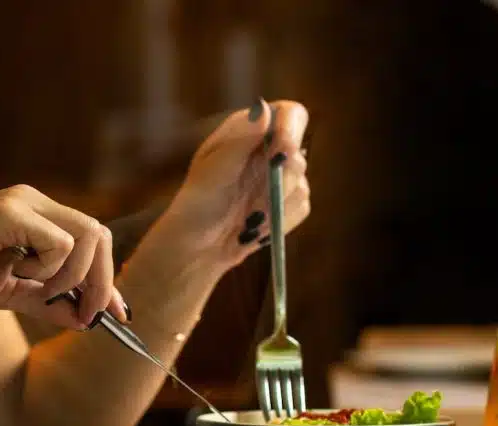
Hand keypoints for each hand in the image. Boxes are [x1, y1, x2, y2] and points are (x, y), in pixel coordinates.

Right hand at [0, 185, 127, 328]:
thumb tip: (83, 320)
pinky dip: (49, 269)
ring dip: (74, 276)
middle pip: (99, 235)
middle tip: (88, 315)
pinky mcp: (14, 212)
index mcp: (37, 216)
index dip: (108, 279)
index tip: (118, 313)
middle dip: (102, 282)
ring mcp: (26, 202)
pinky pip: (61, 244)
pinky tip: (17, 271)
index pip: (91, 241)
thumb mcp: (10, 293)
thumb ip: (46, 302)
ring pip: (88, 237)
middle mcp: (36, 202)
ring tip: (39, 289)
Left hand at [157, 99, 310, 269]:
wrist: (197, 246)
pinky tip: (255, 227)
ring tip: (245, 218)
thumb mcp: (212, 171)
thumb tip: (263, 108)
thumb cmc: (196, 204)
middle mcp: (270, 150)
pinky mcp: (289, 204)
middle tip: (253, 204)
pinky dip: (279, 220)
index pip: (290, 114)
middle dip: (279, 182)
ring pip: (301, 185)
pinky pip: (301, 208)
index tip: (283, 152)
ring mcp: (282, 178)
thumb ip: (240, 141)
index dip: (292, 129)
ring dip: (274, 206)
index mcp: (250, 131)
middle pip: (299, 154)